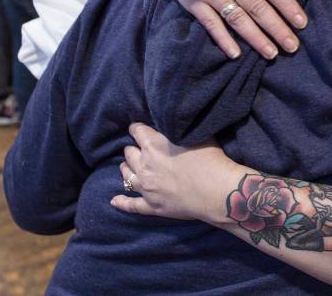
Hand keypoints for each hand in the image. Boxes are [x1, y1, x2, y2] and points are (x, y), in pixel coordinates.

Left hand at [112, 123, 242, 224]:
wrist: (217, 191)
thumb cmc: (211, 159)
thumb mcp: (194, 135)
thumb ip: (176, 130)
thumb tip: (171, 126)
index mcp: (153, 145)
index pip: (137, 131)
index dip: (138, 128)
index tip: (139, 128)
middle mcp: (144, 165)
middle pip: (129, 153)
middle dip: (133, 149)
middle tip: (140, 149)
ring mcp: (146, 187)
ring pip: (126, 176)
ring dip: (127, 169)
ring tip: (129, 167)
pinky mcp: (152, 206)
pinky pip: (131, 205)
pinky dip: (122, 202)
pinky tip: (114, 201)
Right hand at [171, 0, 306, 59]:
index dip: (287, 5)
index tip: (302, 23)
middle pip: (257, 7)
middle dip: (276, 28)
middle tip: (292, 47)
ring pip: (237, 18)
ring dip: (255, 37)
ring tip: (271, 53)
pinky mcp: (195, 3)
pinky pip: (211, 24)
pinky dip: (223, 39)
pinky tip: (236, 54)